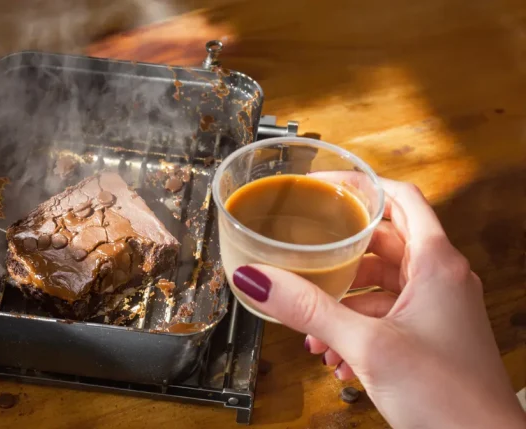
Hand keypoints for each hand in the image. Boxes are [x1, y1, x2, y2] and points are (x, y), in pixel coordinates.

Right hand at [232, 178, 525, 427]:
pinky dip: (356, 328)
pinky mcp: (429, 338)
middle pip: (382, 244)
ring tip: (311, 326)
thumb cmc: (449, 397)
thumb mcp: (367, 345)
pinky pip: (385, 318)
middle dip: (338, 256)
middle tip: (302, 254)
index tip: (324, 184)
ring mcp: (436, 310)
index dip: (361, 185)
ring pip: (379, 286)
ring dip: (342, 302)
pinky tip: (333, 356)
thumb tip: (257, 278)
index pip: (400, 199)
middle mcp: (440, 279)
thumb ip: (309, 309)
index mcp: (436, 264)